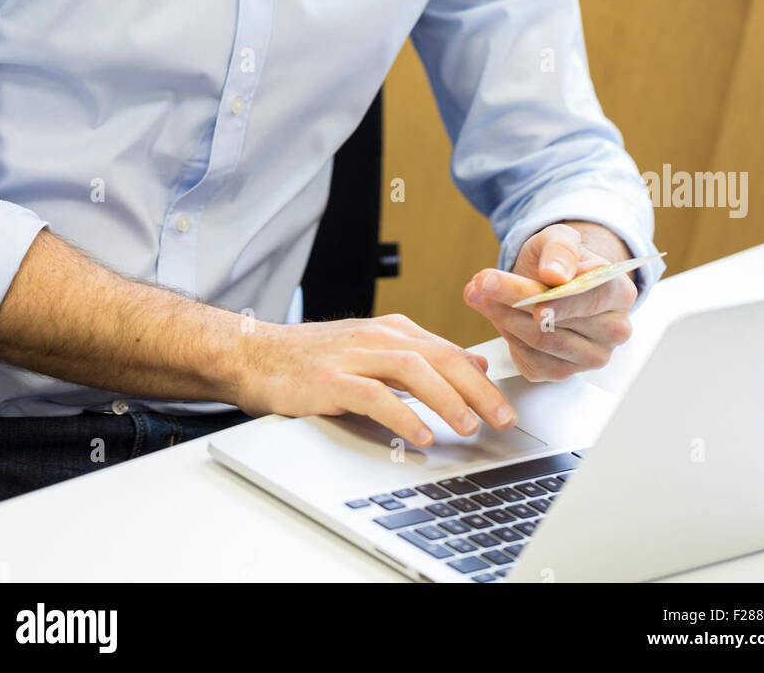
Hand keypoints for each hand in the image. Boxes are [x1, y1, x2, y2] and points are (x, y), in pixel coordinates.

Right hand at [234, 313, 516, 445]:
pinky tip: (419, 434)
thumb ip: (423, 356)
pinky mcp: (330, 379)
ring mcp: (354, 356)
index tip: (507, 406)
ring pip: (413, 371)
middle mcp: (378, 337)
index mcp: (393, 331)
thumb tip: (473, 364)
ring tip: (467, 427)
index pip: (448, 352)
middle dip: (476, 389)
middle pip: (439, 358)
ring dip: (446, 399)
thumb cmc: (315, 358)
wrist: (256, 354)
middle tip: (502, 419)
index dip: (482, 379)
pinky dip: (400, 414)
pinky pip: (373, 396)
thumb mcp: (375, 349)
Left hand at [463, 222, 635, 382]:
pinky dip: (507, 336)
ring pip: (543, 342)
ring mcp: (590, 356)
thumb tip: (555, 273)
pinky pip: (531, 360)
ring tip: (479, 293)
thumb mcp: (558, 239)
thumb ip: (560, 249)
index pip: (592, 297)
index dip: (562, 301)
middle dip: (517, 301)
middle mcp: (614, 330)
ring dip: (504, 317)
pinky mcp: (563, 372)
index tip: (533, 300)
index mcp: (620, 292)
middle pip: (561, 322)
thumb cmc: (559, 262)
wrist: (550, 282)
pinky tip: (494, 314)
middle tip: (483, 283)